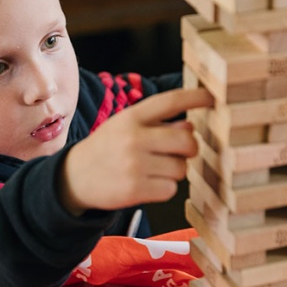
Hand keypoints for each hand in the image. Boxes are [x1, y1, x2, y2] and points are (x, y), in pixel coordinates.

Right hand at [59, 87, 212, 214]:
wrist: (73, 178)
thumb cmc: (105, 150)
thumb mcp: (125, 128)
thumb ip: (157, 125)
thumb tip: (190, 126)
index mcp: (131, 117)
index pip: (170, 101)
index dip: (195, 98)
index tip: (212, 98)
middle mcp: (133, 138)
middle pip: (187, 140)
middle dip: (190, 147)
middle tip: (182, 151)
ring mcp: (134, 164)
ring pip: (181, 168)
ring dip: (175, 170)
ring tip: (155, 169)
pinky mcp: (135, 189)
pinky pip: (171, 189)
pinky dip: (164, 188)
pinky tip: (148, 184)